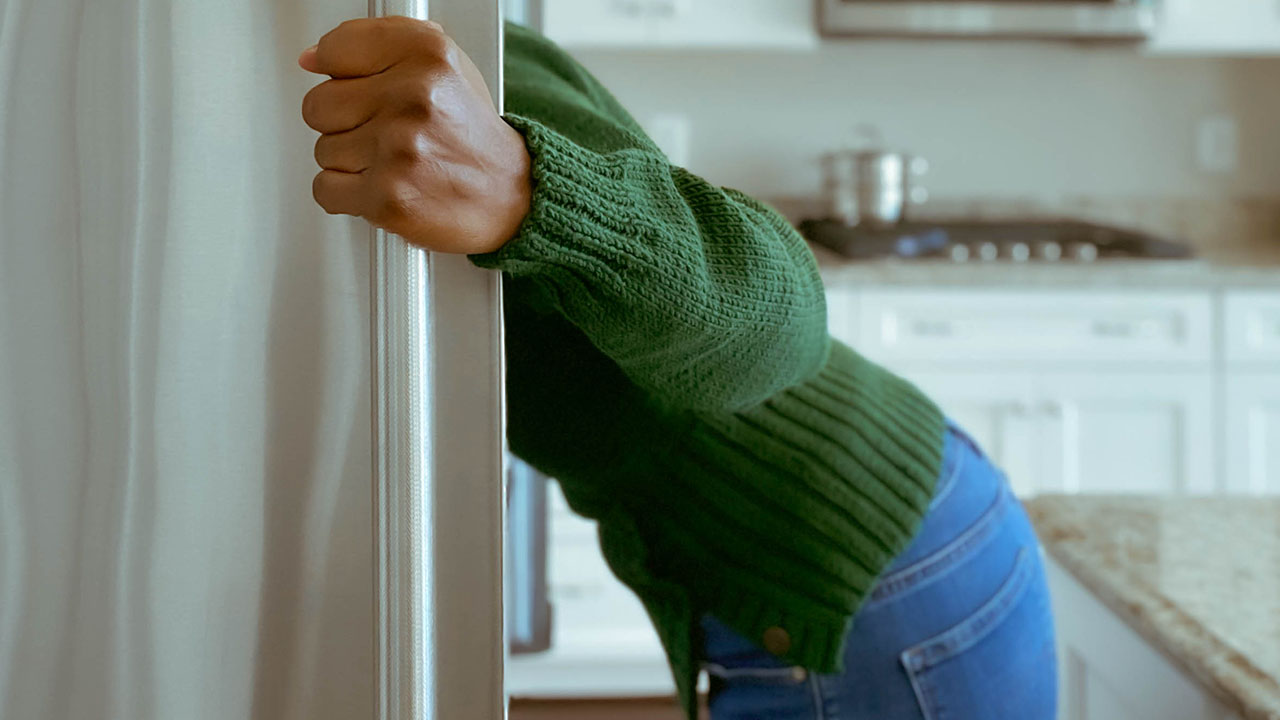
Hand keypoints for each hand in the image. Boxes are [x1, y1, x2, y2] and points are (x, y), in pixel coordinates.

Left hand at [299, 17, 530, 254]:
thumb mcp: (441, 66)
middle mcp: (414, 97)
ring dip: (352, 161)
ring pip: (323, 149)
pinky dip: (348, 195)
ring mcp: (399, 149)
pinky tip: (384, 185)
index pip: (335, 49)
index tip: (358, 88)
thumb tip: (311, 58)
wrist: (512, 196)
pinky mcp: (387, 197)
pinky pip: (326, 189)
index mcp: (427, 54)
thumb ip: (378, 46)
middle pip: (319, 104)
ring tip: (395, 162)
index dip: (341, 74)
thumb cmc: (471, 135)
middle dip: (345, 123)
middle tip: (385, 133)